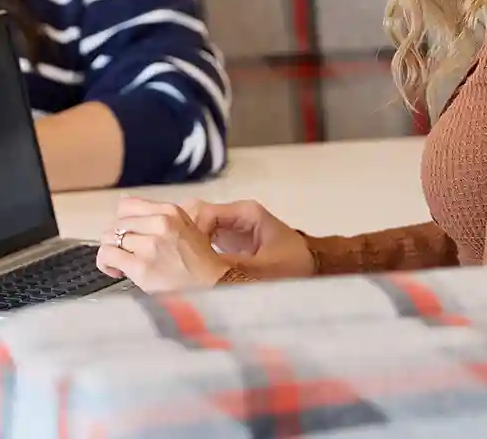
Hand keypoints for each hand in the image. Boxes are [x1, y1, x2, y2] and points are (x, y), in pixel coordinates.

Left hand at [97, 198, 229, 292]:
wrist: (211, 285)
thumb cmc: (196, 259)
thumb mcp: (181, 225)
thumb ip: (155, 215)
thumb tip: (122, 204)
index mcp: (169, 211)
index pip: (127, 205)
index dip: (121, 220)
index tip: (126, 233)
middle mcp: (160, 223)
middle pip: (117, 223)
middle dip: (115, 238)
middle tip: (125, 252)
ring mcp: (151, 245)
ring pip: (109, 238)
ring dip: (111, 252)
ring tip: (122, 263)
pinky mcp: (142, 268)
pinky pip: (108, 256)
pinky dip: (106, 264)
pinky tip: (116, 271)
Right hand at [184, 199, 314, 279]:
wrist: (314, 268)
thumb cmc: (294, 265)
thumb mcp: (264, 269)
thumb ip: (233, 267)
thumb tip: (200, 273)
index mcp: (245, 212)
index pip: (205, 213)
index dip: (190, 232)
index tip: (182, 256)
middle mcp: (235, 215)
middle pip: (196, 215)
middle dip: (181, 235)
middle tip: (172, 259)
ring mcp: (231, 227)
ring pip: (196, 226)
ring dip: (184, 243)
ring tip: (175, 265)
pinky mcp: (228, 241)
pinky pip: (202, 239)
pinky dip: (191, 250)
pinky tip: (183, 267)